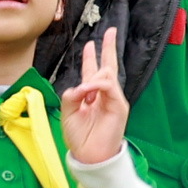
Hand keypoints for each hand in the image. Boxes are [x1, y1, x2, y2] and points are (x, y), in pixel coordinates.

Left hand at [61, 28, 128, 165]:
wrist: (89, 156)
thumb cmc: (79, 137)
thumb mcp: (68, 113)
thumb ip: (71, 96)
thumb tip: (79, 86)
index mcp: (91, 95)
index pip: (92, 72)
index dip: (91, 57)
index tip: (91, 43)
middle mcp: (104, 95)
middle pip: (108, 67)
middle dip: (108, 48)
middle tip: (111, 31)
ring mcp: (113, 100)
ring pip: (107, 76)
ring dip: (93, 77)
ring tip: (82, 92)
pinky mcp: (119, 107)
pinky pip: (109, 88)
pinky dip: (97, 86)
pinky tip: (88, 91)